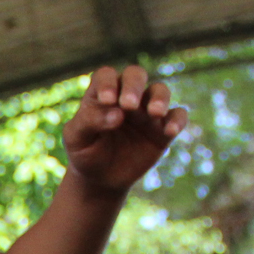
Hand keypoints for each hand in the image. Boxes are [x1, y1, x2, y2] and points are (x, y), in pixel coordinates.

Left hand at [62, 65, 187, 195]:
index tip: (106, 100)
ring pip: (160, 91)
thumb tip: (117, 114)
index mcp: (102, 93)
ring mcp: (146, 111)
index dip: (108, 83)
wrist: (100, 178)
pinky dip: (177, 120)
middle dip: (134, 85)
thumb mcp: (76, 138)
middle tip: (128, 105)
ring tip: (155, 113)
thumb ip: (90, 121)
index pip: (106, 75)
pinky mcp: (162, 129)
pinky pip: (178, 116)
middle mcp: (126, 96)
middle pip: (135, 75)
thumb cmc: (85, 152)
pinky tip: (169, 131)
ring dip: (159, 98)